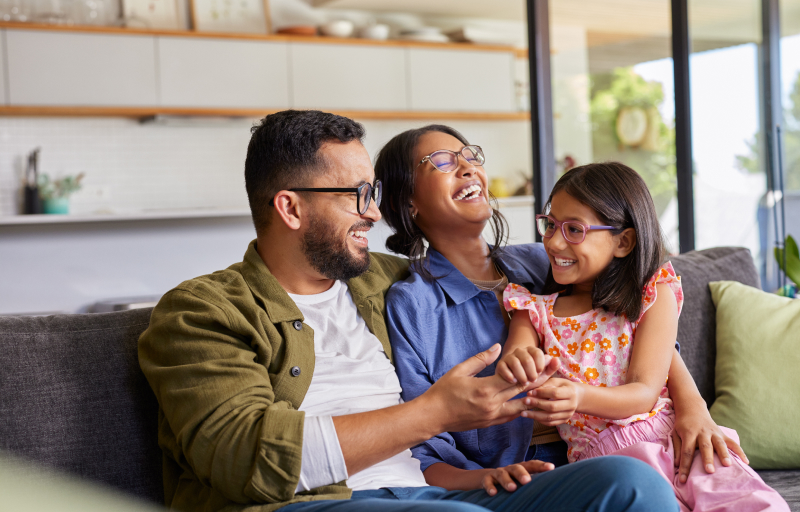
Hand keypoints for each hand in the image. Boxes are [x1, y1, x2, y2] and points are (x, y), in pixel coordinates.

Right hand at [423, 344, 537, 433]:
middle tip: (552, 371)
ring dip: (532, 398)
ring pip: (520, 407)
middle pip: (522, 391)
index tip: (543, 362)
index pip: (515, 378)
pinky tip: (527, 403)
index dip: (530, 370)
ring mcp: (492, 416)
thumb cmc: (443, 391)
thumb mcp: (460, 370)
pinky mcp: (489, 423)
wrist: (433, 415)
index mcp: (485, 389)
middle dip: (539, 380)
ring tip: (547, 390)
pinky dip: (520, 409)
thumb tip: (498, 347)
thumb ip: (481, 359)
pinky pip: (510, 416)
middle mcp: (492, 404)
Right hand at [482, 460, 554, 495]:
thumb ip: (533, 483)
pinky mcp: (486, 479)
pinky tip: (493, 493)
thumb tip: (552, 488)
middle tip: (527, 481)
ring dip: (507, 481)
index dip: (541, 465)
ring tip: (512, 488)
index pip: (532, 465)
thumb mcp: (521, 480)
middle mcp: (510, 469)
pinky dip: (490, 487)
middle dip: (522, 473)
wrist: (487, 479)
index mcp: (521, 468)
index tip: (551, 468)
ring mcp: (498, 473)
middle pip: (517, 468)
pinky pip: (487, 482)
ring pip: (502, 474)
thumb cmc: (511, 481)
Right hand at [495, 347, 556, 388]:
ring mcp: (509, 357)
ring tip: (524, 383)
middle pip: (527, 359)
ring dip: (521, 376)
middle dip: (531, 373)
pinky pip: (504, 368)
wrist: (515, 379)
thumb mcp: (543, 374)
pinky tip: (514, 382)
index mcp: (531, 350)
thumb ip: (551, 367)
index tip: (540, 373)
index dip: (540, 364)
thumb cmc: (531, 376)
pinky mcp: (500, 364)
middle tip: (532, 380)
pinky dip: (510, 376)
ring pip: (515, 363)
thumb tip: (556, 359)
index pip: (537, 352)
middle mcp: (520, 351)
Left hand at [523, 378, 579, 424]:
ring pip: (550, 417)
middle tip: (524, 401)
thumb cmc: (563, 386)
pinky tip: (531, 417)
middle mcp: (571, 405)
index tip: (530, 392)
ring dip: (535, 416)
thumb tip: (530, 393)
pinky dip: (540, 420)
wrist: (577, 397)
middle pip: (552, 407)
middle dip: (537, 404)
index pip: (555, 393)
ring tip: (523, 413)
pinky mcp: (565, 420)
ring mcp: (568, 414)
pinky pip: (551, 423)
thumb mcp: (556, 382)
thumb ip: (544, 385)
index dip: (541, 393)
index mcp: (570, 392)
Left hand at [671, 401, 748, 482]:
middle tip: (710, 471)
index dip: (684, 466)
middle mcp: (702, 433)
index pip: (686, 451)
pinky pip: (732, 442)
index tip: (682, 479)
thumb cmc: (683, 425)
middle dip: (708, 459)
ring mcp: (714, 432)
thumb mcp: (675, 433)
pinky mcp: (722, 433)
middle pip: (705, 447)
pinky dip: (740, 451)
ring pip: (720, 443)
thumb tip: (677, 464)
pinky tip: (746, 462)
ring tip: (728, 465)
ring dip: (724, 454)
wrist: (692, 409)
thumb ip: (677, 448)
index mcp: (689, 433)